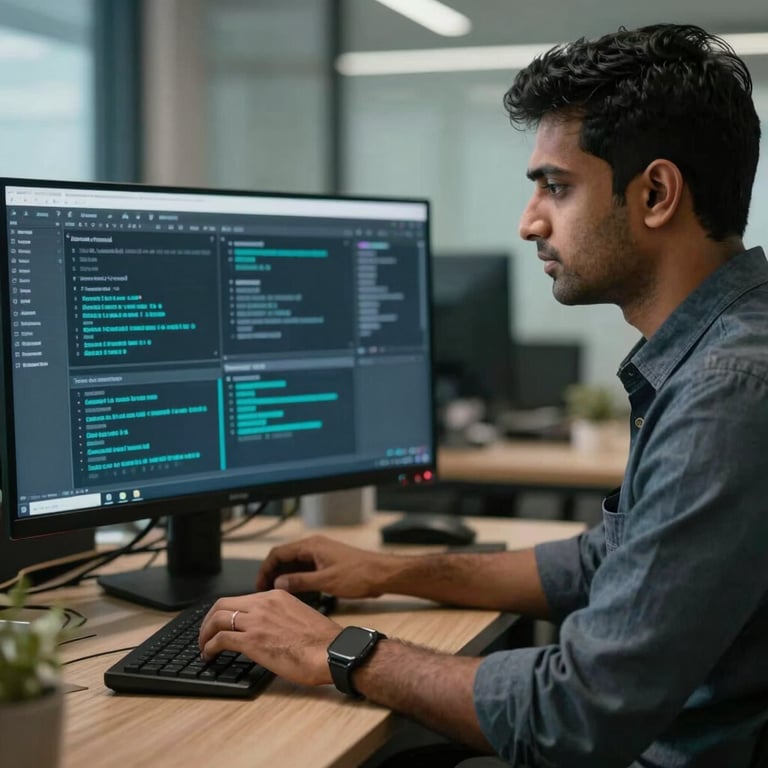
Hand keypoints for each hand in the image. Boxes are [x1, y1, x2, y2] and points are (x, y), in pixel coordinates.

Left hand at [198, 591, 341, 685]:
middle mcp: (264, 603)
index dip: (225, 611)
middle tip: (205, 634)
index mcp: (276, 596)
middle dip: (208, 620)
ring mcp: (257, 621)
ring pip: (217, 619)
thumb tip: (270, 629)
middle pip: (222, 604)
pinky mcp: (252, 641)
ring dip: (205, 634)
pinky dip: (210, 647)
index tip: (221, 623)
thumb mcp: (299, 615)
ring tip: (204, 647)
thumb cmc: (322, 641)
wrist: (330, 651)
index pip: (240, 598)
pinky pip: (221, 639)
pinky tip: (209, 655)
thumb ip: (281, 615)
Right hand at [256, 534, 393, 597]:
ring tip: (277, 596)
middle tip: (265, 593)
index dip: (266, 569)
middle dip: (273, 574)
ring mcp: (321, 554)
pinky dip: (298, 580)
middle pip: (285, 558)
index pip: (278, 553)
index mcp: (311, 546)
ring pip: (295, 564)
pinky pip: (306, 569)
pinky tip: (296, 594)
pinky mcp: (328, 563)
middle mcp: (314, 547)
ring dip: (285, 578)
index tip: (259, 586)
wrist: (382, 574)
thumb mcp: (325, 581)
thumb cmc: (358, 575)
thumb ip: (300, 581)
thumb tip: (278, 583)